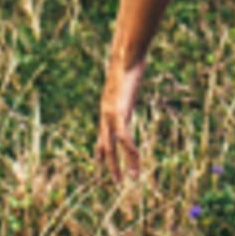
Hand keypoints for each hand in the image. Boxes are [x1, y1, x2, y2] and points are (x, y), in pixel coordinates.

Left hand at [95, 62, 147, 178]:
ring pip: (114, 144)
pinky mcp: (119, 112)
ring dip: (122, 163)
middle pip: (106, 142)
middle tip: (117, 180)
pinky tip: (136, 159)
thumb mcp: (127, 77)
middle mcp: (106, 112)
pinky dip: (130, 149)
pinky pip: (124, 136)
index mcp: (108, 106)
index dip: (100, 147)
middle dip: (110, 162)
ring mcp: (110, 113)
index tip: (98, 161)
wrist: (125, 56)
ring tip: (131, 177)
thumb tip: (132, 73)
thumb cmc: (128, 62)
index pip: (102, 132)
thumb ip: (127, 82)